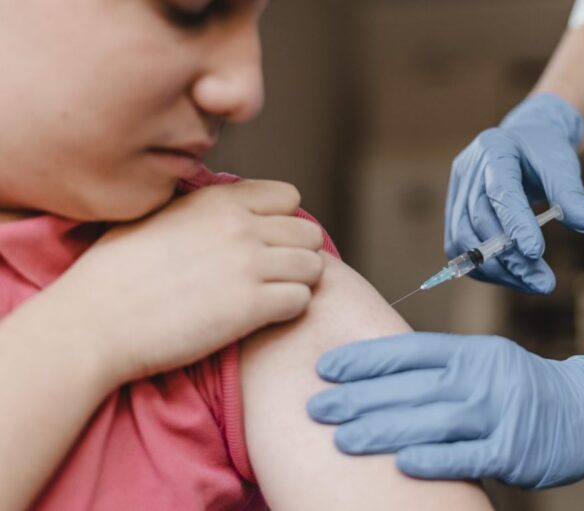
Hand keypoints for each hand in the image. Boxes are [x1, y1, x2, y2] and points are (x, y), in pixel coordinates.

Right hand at [36, 179, 324, 381]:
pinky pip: (302, 300)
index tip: (265, 243)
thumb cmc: (116, 271)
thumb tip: (230, 209)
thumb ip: (203, 208)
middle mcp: (241, 226)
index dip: (282, 222)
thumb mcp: (158, 215)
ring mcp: (249, 266)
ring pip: (314, 266)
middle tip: (274, 275)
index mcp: (219, 201)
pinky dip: (290, 310)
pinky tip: (264, 316)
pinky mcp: (252, 307)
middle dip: (297, 254)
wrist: (95, 321)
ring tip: (271, 296)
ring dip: (298, 283)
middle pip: (308, 233)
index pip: (288, 197)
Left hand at [308, 332, 583, 488]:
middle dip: (358, 397)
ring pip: (430, 420)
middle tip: (316, 408)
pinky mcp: (512, 450)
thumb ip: (438, 368)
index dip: (364, 360)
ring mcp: (497, 413)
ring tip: (341, 438)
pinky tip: (399, 462)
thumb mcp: (482, 361)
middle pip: (409, 386)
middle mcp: (479, 377)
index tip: (325, 369)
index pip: (407, 351)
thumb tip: (378, 376)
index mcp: (469, 352)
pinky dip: (432, 458)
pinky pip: (465, 455)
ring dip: (382, 429)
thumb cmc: (522, 385)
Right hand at [446, 93, 583, 292]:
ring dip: (496, 269)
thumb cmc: (544, 152)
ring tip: (532, 284)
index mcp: (494, 149)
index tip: (535, 254)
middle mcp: (468, 170)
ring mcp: (455, 192)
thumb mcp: (562, 164)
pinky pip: (460, 248)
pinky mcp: (454, 213)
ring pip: (463, 240)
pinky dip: (485, 268)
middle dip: (510, 257)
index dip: (515, 224)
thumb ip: (571, 193)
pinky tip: (514, 277)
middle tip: (543, 283)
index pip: (500, 191)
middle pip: (479, 221)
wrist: (523, 144)